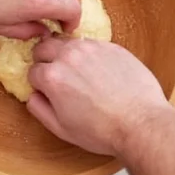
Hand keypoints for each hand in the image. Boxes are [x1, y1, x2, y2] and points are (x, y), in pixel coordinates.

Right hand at [26, 37, 174, 155]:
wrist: (141, 123)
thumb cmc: (103, 131)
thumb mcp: (62, 129)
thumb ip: (40, 109)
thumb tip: (32, 95)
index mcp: (52, 77)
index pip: (33, 71)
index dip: (39, 83)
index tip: (49, 90)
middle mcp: (69, 56)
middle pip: (44, 47)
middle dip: (45, 59)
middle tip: (58, 75)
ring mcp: (93, 48)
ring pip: (69, 42)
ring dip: (68, 53)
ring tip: (80, 72)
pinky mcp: (113, 47)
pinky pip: (94, 44)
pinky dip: (92, 55)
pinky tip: (101, 72)